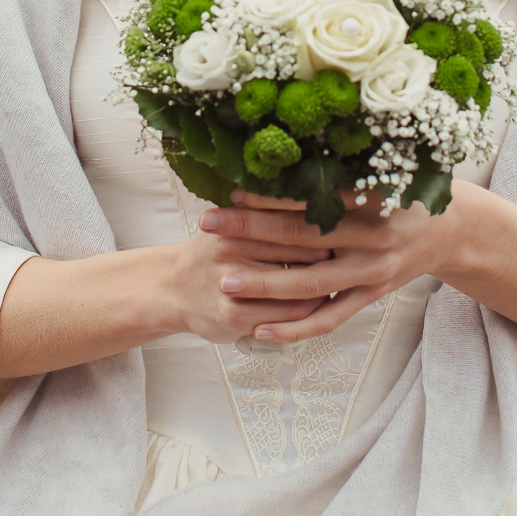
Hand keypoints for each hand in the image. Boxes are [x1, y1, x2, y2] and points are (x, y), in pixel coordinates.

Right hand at [162, 207, 332, 345]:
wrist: (170, 288)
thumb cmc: (210, 252)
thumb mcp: (230, 223)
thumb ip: (264, 213)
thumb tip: (319, 198)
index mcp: (236, 223)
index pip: (295, 222)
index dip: (324, 228)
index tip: (342, 228)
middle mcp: (232, 251)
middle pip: (300, 254)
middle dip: (328, 257)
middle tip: (346, 255)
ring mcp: (233, 286)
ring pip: (297, 289)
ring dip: (321, 288)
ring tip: (334, 280)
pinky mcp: (233, 316)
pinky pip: (285, 316)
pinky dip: (305, 312)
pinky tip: (313, 304)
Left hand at [196, 184, 479, 343]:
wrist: (452, 230)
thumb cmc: (407, 192)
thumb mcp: (384, 171)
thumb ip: (340, 170)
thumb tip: (285, 151)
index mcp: (373, 201)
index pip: (314, 199)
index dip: (272, 195)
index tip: (233, 190)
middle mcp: (373, 240)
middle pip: (304, 238)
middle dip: (252, 230)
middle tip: (209, 224)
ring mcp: (371, 274)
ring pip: (312, 286)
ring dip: (265, 285)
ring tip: (224, 281)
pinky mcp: (370, 298)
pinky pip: (329, 319)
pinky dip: (295, 329)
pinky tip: (260, 331)